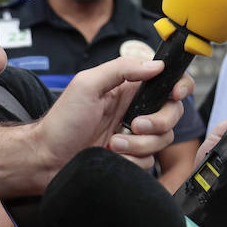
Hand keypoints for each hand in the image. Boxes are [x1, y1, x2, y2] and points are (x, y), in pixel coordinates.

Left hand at [32, 56, 182, 177]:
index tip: (175, 94)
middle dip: (158, 122)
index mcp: (130, 89)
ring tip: (112, 144)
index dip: (180, 86)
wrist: (46, 159)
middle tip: (133, 125)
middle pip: (173, 113)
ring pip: (162, 140)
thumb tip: (156, 65)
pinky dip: (131, 161)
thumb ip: (121, 69)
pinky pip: (150, 161)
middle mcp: (137, 110)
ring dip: (138, 145)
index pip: (168, 81)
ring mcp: (136, 136)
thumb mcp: (87, 84)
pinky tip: (111, 156)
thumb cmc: (61, 121)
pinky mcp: (132, 157)